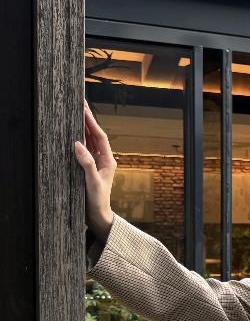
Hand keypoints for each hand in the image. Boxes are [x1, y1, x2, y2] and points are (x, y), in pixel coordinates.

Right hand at [73, 100, 116, 239]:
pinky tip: (71, 133)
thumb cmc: (97, 201)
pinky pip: (83, 151)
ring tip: (75, 113)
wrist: (97, 216)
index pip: (100, 137)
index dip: (92, 123)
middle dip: (88, 121)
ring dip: (82, 128)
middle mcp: (102, 159)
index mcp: (108, 160)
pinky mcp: (88, 168)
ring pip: (88, 142)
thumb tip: (78, 145)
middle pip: (95, 136)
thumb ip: (87, 164)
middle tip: (80, 104)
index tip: (85, 110)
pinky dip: (78, 141)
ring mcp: (95, 163)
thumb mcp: (92, 182)